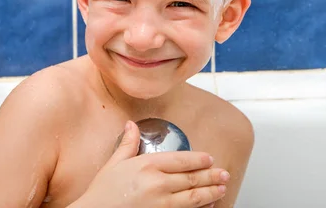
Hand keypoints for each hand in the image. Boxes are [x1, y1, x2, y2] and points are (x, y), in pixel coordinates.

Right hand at [72, 120, 228, 207]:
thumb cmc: (102, 193)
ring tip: (222, 188)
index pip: (181, 160)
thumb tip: (131, 125)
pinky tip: (209, 206)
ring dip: (211, 192)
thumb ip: (128, 144)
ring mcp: (160, 203)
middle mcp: (157, 183)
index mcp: (147, 165)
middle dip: (211, 176)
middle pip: (191, 178)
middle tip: (223, 173)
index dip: (198, 159)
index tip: (209, 158)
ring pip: (193, 197)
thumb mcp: (114, 164)